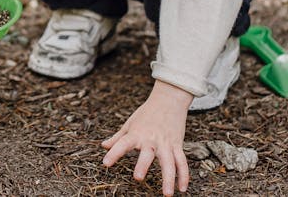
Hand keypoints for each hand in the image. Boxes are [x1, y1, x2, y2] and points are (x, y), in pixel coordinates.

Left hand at [101, 80, 194, 195]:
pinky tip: (182, 188)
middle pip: (148, 154)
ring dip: (169, 178)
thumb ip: (118, 137)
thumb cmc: (147, 112)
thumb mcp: (130, 123)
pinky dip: (183, 175)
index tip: (106, 163)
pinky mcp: (177, 145)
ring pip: (170, 162)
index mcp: (137, 134)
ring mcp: (166, 143)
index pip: (123, 143)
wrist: (169, 99)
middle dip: (143, 165)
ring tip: (167, 194)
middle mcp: (151, 139)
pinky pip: (182, 162)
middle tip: (138, 178)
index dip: (114, 153)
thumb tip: (104, 146)